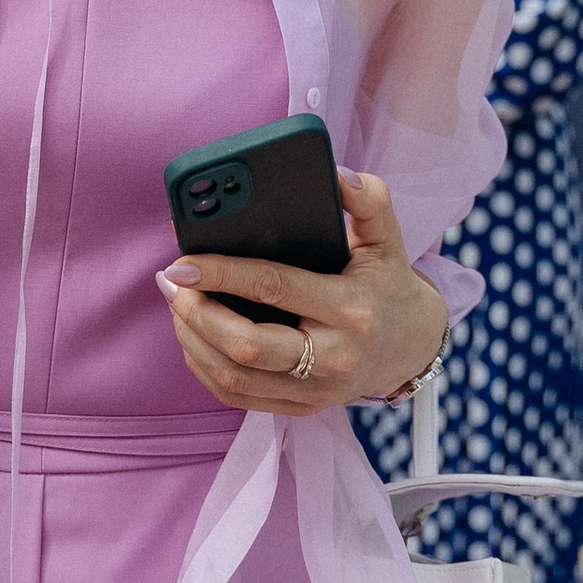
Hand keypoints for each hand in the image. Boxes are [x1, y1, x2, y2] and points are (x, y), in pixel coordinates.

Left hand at [157, 168, 450, 415]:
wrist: (410, 346)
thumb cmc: (386, 283)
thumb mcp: (387, 239)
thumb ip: (368, 201)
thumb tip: (336, 174)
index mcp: (352, 310)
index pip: (275, 288)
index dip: (223, 273)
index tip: (184, 260)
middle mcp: (334, 357)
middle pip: (247, 347)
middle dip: (197, 313)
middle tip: (172, 282)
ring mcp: (316, 391)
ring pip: (234, 378)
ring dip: (192, 341)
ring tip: (177, 303)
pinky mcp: (301, 408)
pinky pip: (238, 397)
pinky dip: (204, 368)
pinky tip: (192, 336)